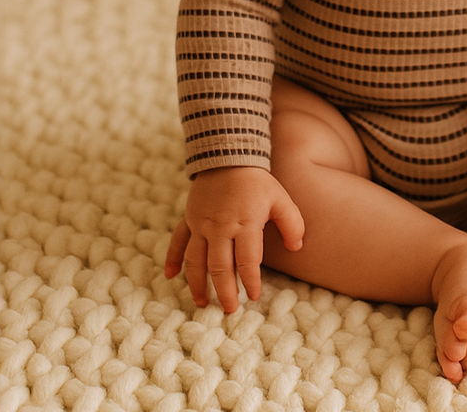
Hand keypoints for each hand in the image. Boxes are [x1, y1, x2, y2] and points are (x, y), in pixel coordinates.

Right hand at [164, 166, 304, 310]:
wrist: (228, 157)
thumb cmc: (257, 182)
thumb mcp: (281, 199)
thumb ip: (292, 223)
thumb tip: (297, 247)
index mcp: (245, 223)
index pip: (247, 260)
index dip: (251, 280)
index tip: (254, 296)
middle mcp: (220, 227)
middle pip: (219, 266)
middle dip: (223, 291)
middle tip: (229, 310)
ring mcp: (201, 224)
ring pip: (195, 260)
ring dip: (196, 283)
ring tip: (202, 302)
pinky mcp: (189, 219)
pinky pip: (177, 241)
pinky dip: (171, 259)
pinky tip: (169, 276)